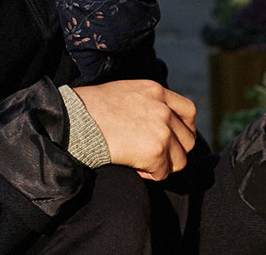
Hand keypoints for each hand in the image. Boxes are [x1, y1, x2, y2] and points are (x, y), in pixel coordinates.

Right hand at [72, 80, 196, 180]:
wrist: (76, 121)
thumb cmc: (91, 109)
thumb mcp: (125, 93)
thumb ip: (147, 103)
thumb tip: (156, 122)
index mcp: (156, 91)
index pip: (189, 111)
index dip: (184, 129)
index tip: (174, 138)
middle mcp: (164, 109)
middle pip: (188, 140)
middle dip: (174, 152)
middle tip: (153, 156)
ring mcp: (162, 131)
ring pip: (180, 160)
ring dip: (163, 165)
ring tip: (141, 162)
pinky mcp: (155, 152)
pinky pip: (162, 173)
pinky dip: (149, 175)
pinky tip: (133, 167)